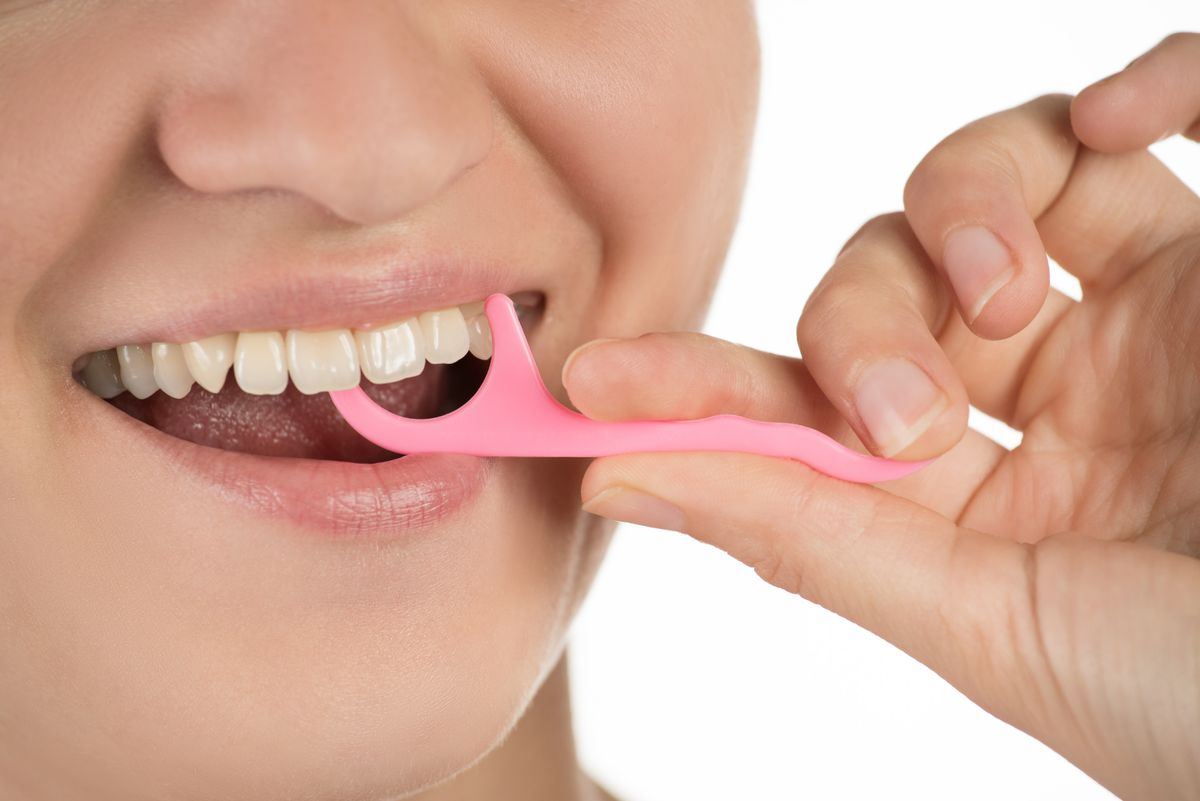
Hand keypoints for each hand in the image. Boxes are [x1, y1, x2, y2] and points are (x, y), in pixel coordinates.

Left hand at [566, 33, 1199, 800]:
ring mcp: (1150, 310)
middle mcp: (1047, 392)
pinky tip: (1126, 113)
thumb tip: (619, 476)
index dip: (694, 383)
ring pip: (998, 175)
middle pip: (885, 273)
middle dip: (859, 317)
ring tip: (1008, 290)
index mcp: (976, 493)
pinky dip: (1157, 77)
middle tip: (897, 408)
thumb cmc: (1194, 697)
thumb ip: (807, 535)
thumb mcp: (989, 623)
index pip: (801, 404)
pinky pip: (1186, 102)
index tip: (592, 381)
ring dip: (966, 202)